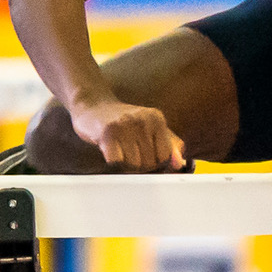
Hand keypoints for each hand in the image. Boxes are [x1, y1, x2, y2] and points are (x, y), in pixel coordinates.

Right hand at [70, 98, 185, 171]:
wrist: (92, 105)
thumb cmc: (124, 122)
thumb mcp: (150, 128)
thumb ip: (169, 145)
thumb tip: (179, 163)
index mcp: (157, 119)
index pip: (165, 156)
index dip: (157, 165)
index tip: (147, 161)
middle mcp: (143, 120)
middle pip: (150, 163)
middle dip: (140, 166)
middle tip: (129, 154)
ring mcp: (125, 125)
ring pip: (134, 165)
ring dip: (126, 166)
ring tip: (120, 152)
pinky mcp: (107, 133)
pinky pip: (117, 162)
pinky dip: (114, 163)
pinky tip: (111, 152)